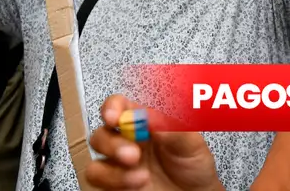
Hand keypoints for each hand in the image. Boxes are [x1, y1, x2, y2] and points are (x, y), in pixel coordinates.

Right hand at [86, 95, 222, 190]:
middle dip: (112, 144)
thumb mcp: (191, 144)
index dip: (112, 108)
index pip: (119, 107)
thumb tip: (150, 116)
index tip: (114, 117)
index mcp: (143, 124)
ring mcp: (119, 167)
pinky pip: (98, 184)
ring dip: (113, 171)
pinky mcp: (114, 187)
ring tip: (141, 177)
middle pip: (101, 135)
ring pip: (95, 163)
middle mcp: (127, 143)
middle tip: (133, 155)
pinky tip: (135, 185)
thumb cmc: (193, 166)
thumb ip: (172, 129)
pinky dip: (113, 184)